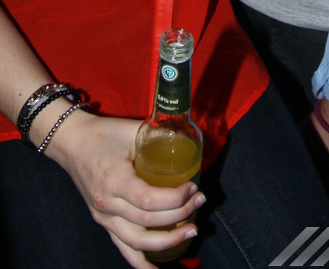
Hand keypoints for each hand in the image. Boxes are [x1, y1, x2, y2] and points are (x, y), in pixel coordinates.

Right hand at [45, 108, 204, 267]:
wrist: (71, 142)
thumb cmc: (103, 133)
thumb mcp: (131, 130)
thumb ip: (158, 135)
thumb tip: (188, 138)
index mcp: (114, 181)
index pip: (149, 201)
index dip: (175, 199)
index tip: (192, 187)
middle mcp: (107, 204)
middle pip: (148, 222)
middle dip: (180, 215)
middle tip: (200, 201)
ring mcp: (103, 217)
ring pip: (138, 241)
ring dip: (168, 241)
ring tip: (191, 230)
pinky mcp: (103, 222)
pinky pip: (123, 248)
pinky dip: (141, 262)